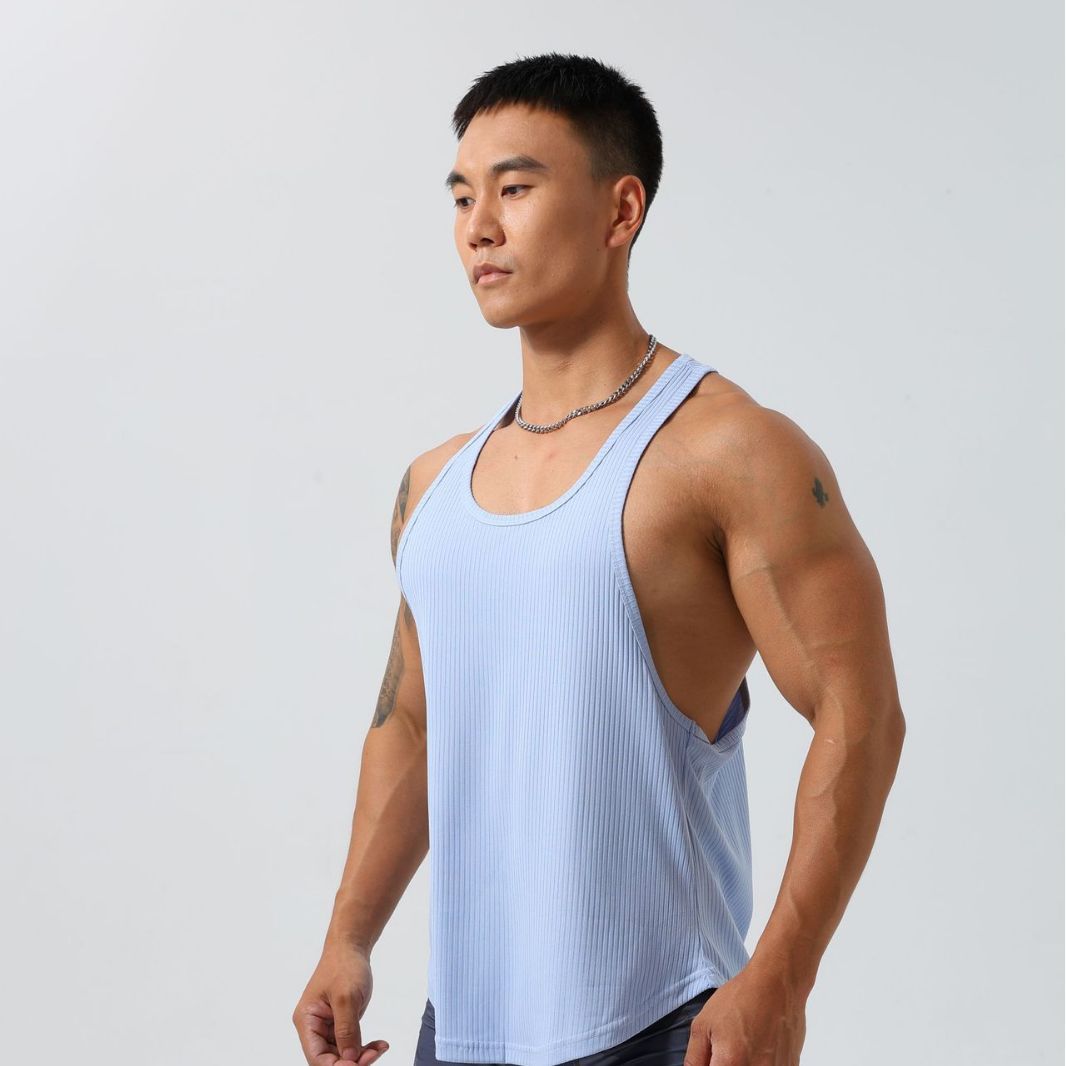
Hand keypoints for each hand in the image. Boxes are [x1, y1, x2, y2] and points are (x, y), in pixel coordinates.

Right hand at [293, 940, 390, 1065]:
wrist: (351, 947)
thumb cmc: (344, 965)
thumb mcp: (346, 997)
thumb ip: (346, 1029)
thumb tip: (349, 1058)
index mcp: (307, 1020)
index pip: (316, 1057)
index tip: (357, 1064)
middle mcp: (314, 1027)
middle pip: (329, 1059)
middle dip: (351, 1061)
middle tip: (374, 1054)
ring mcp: (327, 1026)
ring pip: (341, 1054)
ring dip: (361, 1055)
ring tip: (379, 1047)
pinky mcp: (340, 1024)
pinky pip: (350, 1044)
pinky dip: (364, 1047)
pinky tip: (379, 1044)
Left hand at [684, 961, 806, 1064]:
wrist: (777, 984)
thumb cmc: (741, 998)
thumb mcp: (704, 1024)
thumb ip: (695, 1059)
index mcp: (730, 1064)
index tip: (713, 1060)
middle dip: (725, 1064)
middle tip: (727, 1051)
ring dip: (743, 1062)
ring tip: (744, 1045)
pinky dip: (761, 1062)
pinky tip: (760, 1047)